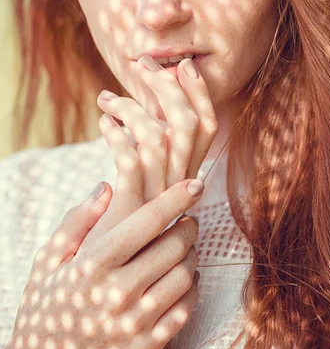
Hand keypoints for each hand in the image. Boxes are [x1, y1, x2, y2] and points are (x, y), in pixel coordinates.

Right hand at [7, 178, 204, 348]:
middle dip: (188, 227)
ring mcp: (134, 321)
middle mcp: (117, 291)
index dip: (177, 198)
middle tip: (188, 220)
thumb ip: (76, 221)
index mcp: (94, 263)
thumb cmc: (44, 307)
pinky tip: (185, 278)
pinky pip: (184, 309)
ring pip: (184, 276)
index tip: (194, 184)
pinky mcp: (146, 346)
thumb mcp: (47, 261)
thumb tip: (106, 187)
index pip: (148, 221)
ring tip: (185, 248)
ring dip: (192, 255)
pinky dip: (192, 289)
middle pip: (173, 246)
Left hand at [91, 56, 216, 229]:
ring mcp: (157, 198)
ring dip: (132, 107)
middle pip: (186, 125)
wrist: (114, 283)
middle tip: (143, 65)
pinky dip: (116, 133)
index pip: (207, 127)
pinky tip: (103, 122)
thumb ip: (158, 154)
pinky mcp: (131, 210)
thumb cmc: (126, 227)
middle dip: (165, 87)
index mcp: (187, 178)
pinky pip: (130, 161)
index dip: (199, 93)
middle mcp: (178, 186)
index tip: (183, 66)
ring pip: (158, 137)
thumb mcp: (150, 188)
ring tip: (107, 99)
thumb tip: (154, 113)